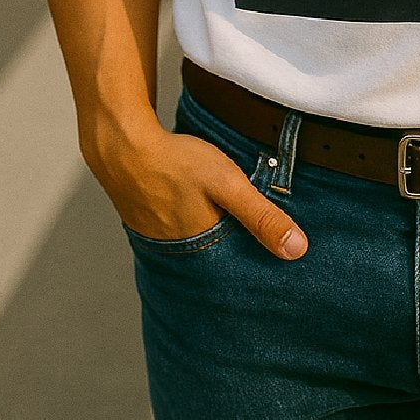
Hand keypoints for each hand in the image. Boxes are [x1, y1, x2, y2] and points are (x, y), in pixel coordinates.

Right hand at [88, 120, 308, 258]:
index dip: (258, 269)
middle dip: (239, 258)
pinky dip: (196, 228)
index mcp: (203, 253)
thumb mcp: (227, 184)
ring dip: (217, 243)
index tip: (281, 269)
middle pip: (219, 263)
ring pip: (199, 248)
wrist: (121, 146)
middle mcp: (181, 256)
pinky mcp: (149, 225)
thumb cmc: (175, 163)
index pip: (239, 273)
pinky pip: (181, 235)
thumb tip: (298, 250)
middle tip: (262, 253)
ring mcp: (161, 242)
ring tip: (235, 235)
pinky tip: (203, 214)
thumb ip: (261, 216)